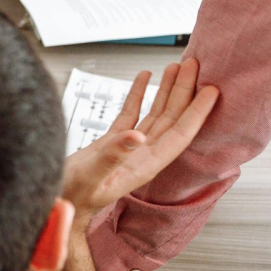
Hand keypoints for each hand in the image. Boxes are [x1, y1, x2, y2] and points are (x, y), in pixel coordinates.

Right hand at [62, 58, 219, 218]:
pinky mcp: (113, 142)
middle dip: (184, 91)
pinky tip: (144, 79)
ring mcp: (129, 147)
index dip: (196, 111)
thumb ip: (112, 156)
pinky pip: (133, 113)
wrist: (59, 204)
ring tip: (176, 68)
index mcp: (146, 164)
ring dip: (167, 90)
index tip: (211, 91)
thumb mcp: (91, 176)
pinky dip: (140, 94)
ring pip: (156, 114)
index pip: (179, 133)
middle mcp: (143, 154)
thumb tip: (135, 136)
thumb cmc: (73, 197)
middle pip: (171, 118)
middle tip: (193, 66)